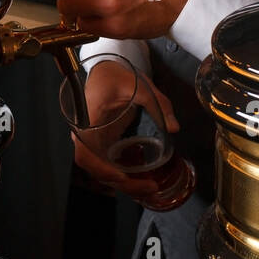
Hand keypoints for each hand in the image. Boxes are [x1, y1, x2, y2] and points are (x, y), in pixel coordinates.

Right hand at [69, 60, 179, 199]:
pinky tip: (142, 179)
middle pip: (96, 169)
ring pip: (103, 170)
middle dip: (122, 184)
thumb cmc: (116, 76)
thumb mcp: (139, 85)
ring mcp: (93, 141)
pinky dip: (124, 175)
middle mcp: (86, 135)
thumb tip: (174, 127)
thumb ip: (158, 104)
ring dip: (125, 183)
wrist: (105, 71)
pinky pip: (108, 164)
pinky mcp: (102, 143)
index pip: (84, 153)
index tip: (121, 177)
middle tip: (150, 187)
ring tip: (150, 188)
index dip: (100, 169)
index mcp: (88, 121)